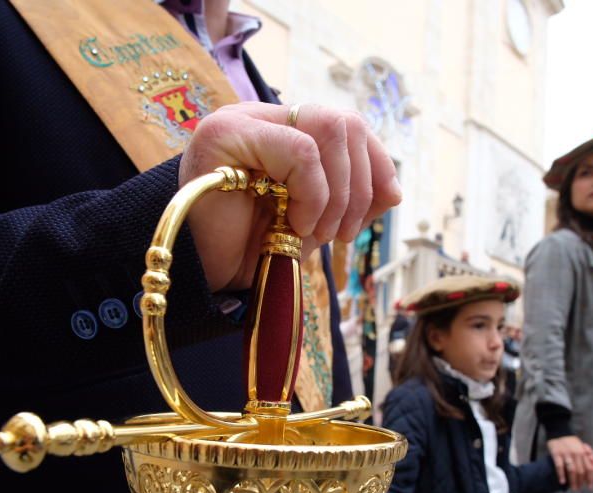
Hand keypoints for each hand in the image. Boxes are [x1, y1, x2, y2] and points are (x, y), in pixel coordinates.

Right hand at [179, 101, 400, 291]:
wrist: (199, 274)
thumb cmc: (249, 250)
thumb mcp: (314, 225)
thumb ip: (352, 202)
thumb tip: (393, 191)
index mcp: (284, 132)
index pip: (348, 124)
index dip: (376, 161)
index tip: (386, 201)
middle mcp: (263, 118)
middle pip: (345, 122)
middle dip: (359, 184)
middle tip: (341, 232)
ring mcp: (242, 120)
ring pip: (329, 130)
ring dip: (336, 193)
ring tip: (314, 230)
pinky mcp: (225, 134)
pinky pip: (300, 152)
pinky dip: (311, 194)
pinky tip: (293, 224)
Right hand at [546, 435, 592, 490]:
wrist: (559, 432)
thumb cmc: (572, 441)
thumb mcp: (583, 446)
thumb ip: (591, 456)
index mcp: (584, 452)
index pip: (590, 468)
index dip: (590, 478)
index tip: (589, 486)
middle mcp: (576, 453)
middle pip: (581, 471)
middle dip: (581, 482)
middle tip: (578, 488)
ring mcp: (566, 454)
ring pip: (571, 470)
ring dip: (573, 481)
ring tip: (573, 488)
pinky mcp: (556, 454)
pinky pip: (559, 466)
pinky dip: (561, 475)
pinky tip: (562, 482)